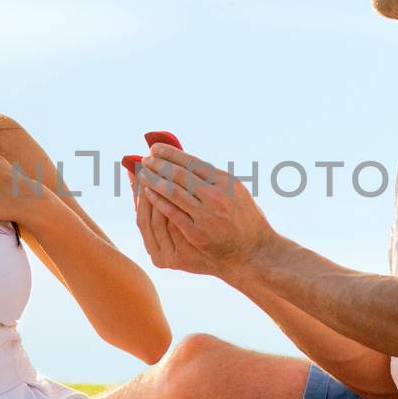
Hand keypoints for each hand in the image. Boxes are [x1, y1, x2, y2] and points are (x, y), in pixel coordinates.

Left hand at [136, 144, 274, 271]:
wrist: (254, 250)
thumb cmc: (244, 218)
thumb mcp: (235, 191)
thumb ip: (212, 178)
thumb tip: (184, 161)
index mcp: (226, 182)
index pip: (192, 162)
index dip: (171, 154)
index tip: (156, 148)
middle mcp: (216, 196)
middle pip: (180, 174)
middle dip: (159, 165)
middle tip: (145, 159)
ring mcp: (206, 215)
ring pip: (173, 192)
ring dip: (154, 180)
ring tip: (142, 174)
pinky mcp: (198, 233)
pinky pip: (172, 213)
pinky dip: (158, 201)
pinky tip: (148, 193)